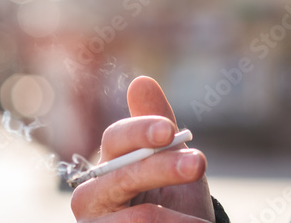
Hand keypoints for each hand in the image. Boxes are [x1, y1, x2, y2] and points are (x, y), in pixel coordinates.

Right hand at [71, 76, 214, 221]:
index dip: (141, 131)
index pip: (115, 140)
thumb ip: (156, 126)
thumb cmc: (173, 201)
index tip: (170, 130)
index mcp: (105, 166)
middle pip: (123, 175)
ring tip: (200, 221)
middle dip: (163, 168)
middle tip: (198, 164)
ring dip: (176, 216)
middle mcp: (89, 197)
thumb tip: (141, 80)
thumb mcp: (172, 162)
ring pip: (138, 217)